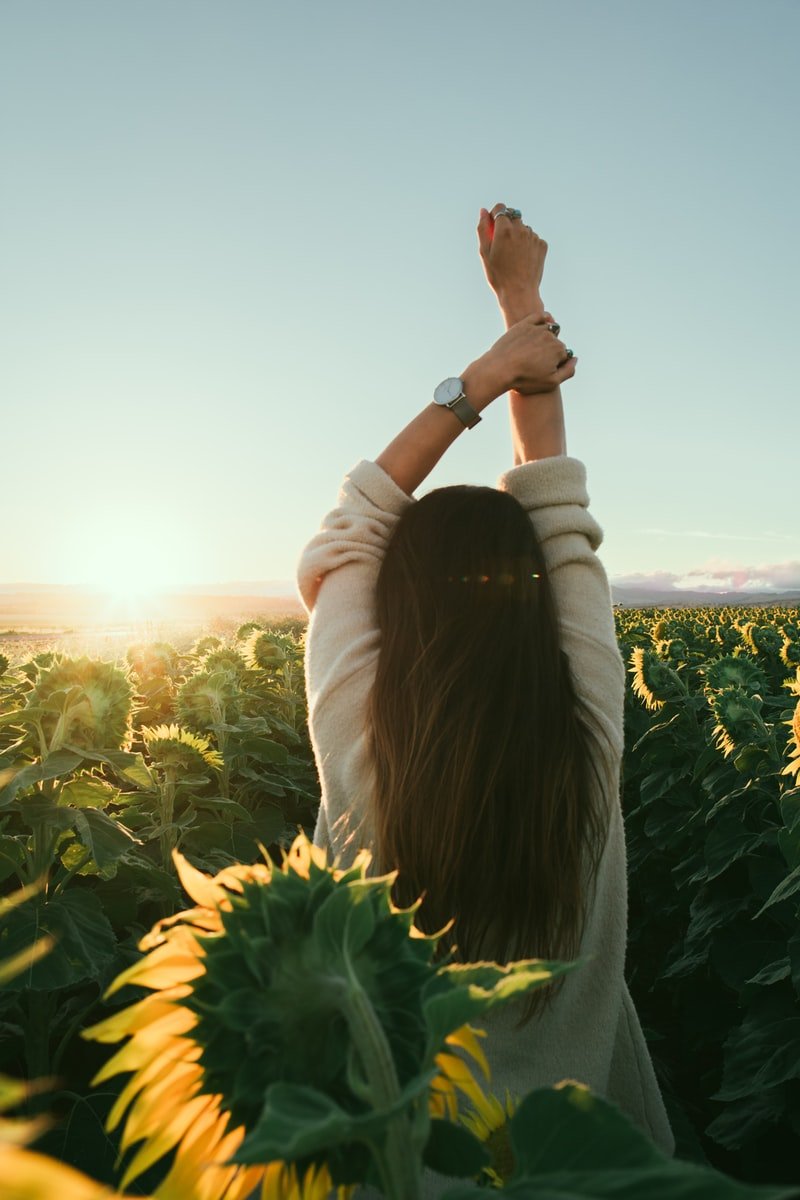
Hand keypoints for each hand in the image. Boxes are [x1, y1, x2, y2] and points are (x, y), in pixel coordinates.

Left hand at [468, 314, 575, 397]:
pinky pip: (540, 316)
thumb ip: (568, 371)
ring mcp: (537, 328)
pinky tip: (544, 324)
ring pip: (549, 330)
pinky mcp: (524, 324)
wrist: (499, 370)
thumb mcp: (551, 383)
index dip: (556, 364)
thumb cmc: (525, 379)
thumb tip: (575, 358)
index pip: (564, 355)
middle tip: (536, 363)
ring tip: (535, 350)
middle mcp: (550, 336)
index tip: (544, 371)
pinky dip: (545, 318)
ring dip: (547, 337)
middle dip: (550, 352)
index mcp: (559, 350)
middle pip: (556, 342)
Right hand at [477, 204, 546, 324]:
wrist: (519, 292)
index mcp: (505, 229)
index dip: (495, 214)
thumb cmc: (498, 275)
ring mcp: (533, 236)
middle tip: (503, 243)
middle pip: (513, 216)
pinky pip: (533, 238)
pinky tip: (523, 259)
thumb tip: (484, 211)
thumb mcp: (484, 252)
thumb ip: (483, 229)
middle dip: (507, 225)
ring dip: (518, 235)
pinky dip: (527, 244)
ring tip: (513, 255)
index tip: (493, 224)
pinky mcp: (542, 245)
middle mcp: (521, 229)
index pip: (501, 208)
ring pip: (523, 228)